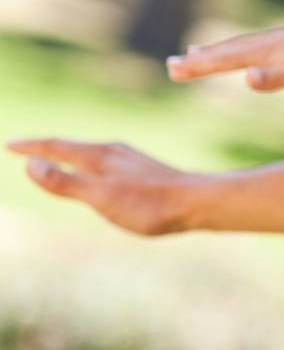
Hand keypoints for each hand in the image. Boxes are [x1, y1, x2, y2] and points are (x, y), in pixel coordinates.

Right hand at [7, 138, 205, 236]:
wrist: (198, 202)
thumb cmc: (150, 204)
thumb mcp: (101, 197)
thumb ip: (66, 182)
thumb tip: (31, 163)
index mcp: (99, 156)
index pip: (56, 147)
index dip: (30, 147)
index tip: (9, 145)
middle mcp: (113, 151)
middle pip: (71, 147)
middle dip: (46, 148)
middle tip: (24, 148)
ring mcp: (129, 159)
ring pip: (90, 153)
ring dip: (67, 154)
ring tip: (56, 157)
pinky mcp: (143, 169)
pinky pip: (105, 161)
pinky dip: (88, 163)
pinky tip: (100, 170)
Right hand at [165, 12, 283, 90]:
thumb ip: (273, 79)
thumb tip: (248, 79)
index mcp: (259, 53)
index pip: (221, 62)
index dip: (197, 67)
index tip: (173, 70)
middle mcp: (259, 44)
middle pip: (221, 52)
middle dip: (196, 60)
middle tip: (170, 66)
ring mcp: (269, 40)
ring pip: (232, 46)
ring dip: (210, 52)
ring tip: (191, 53)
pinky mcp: (280, 41)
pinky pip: (247, 44)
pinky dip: (231, 47)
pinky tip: (235, 49)